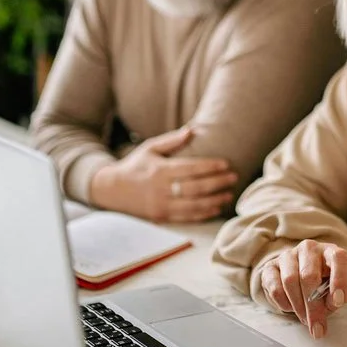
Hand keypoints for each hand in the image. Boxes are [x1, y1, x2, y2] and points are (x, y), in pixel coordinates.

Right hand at [88, 126, 237, 222]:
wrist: (111, 190)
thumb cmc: (135, 165)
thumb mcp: (150, 147)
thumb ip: (172, 141)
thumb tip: (192, 129)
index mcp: (161, 170)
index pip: (191, 169)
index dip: (210, 167)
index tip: (226, 164)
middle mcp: (162, 189)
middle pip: (196, 187)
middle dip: (217, 183)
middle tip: (234, 177)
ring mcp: (161, 205)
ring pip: (193, 205)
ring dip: (214, 200)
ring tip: (229, 195)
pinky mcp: (161, 217)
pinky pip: (186, 217)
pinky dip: (203, 214)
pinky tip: (216, 209)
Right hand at [259, 240, 346, 338]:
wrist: (295, 276)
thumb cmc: (321, 283)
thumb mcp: (335, 288)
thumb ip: (341, 295)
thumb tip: (336, 300)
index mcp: (329, 252)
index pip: (338, 258)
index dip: (339, 280)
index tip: (338, 302)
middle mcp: (309, 249)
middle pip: (309, 275)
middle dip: (313, 306)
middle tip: (317, 327)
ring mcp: (289, 255)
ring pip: (290, 281)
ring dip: (298, 306)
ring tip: (304, 317)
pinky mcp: (271, 266)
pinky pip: (275, 288)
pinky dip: (284, 304)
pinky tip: (291, 307)